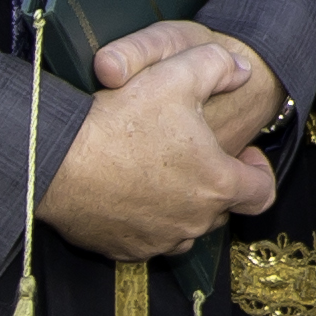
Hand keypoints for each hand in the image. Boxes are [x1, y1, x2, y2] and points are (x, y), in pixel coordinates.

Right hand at [37, 33, 277, 259]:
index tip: (243, 155)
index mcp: (216, 184)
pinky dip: (148, 220)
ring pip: (185, 227)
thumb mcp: (175, 73)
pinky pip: (148, 239)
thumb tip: (242, 70)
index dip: (258, 172)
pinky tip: (131, 189)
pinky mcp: (124, 250)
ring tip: (161, 171)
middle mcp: (192, 221)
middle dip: (214, 183)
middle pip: (220, 209)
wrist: (54, 161)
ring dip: (182, 204)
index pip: (261, 194)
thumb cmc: (118, 121)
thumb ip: (219, 65)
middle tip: (193, 153)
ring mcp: (157, 240)